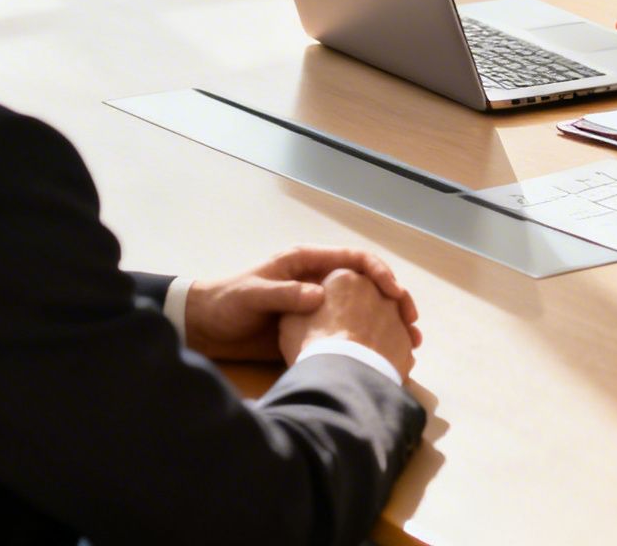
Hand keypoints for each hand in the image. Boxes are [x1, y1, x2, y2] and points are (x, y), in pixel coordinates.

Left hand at [184, 247, 420, 361]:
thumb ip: (284, 294)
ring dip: (387, 323)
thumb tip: (320, 295)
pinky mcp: (314, 328)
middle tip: (412, 322)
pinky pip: (348, 331)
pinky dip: (369, 340)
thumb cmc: (226, 301)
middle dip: (395, 300)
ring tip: (409, 343)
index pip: (354, 259)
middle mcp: (319, 279)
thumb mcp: (253, 294)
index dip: (379, 272)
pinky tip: (383, 356)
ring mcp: (319, 305)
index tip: (394, 292)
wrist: (205, 326)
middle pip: (368, 284)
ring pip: (364, 309)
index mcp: (307, 262)